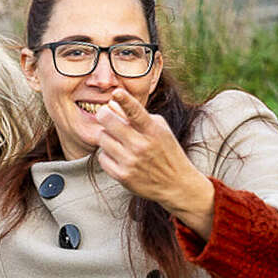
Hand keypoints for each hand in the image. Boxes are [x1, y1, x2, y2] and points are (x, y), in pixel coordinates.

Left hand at [93, 88, 214, 235]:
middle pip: (108, 122)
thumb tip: (111, 103)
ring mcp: (131, 162)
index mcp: (153, 131)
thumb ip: (136, 115)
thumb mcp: (158, 129)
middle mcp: (141, 146)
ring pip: (102, 138)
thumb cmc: (166, 150)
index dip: (125, 101)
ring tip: (118, 140)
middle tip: (105, 115)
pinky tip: (118, 156)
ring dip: (106, 137)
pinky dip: (107, 154)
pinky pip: (102, 157)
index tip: (116, 92)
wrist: (176, 184)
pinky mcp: (122, 176)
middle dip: (103, 115)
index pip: (137, 113)